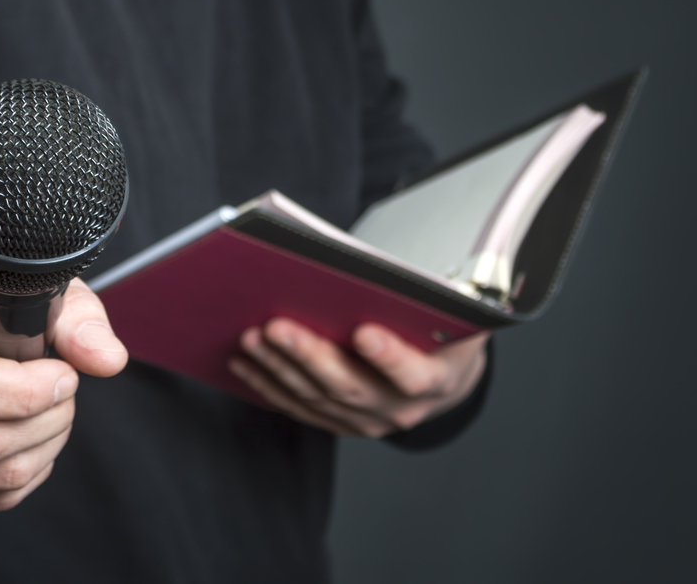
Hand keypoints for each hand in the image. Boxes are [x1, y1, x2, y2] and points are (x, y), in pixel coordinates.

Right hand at [0, 263, 127, 517]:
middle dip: (46, 420)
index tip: (63, 373)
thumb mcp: (23, 286)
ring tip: (53, 413)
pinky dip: (20, 480)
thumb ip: (73, 318)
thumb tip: (107, 360)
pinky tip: (30, 443)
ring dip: (41, 450)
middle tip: (65, 391)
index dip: (25, 392)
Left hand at [229, 318, 487, 437]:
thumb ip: (426, 301)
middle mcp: (401, 409)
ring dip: (279, 367)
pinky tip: (245, 362)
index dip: (390, 357)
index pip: (413, 375)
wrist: (441, 374)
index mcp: (437, 380)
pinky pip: (300, 407)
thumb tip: (378, 274)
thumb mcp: (451, 313)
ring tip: (251, 337)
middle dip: (309, 355)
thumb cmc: (442, 330)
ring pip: (316, 397)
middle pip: (350, 387)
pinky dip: (269, 385)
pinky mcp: (341, 423)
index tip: (363, 331)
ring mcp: (367, 421)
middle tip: (276, 326)